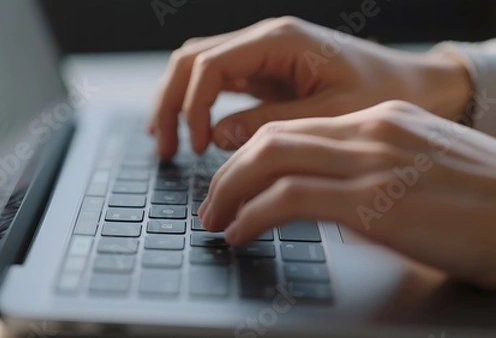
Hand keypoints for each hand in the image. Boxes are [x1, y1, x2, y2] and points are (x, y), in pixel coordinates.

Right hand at [149, 16, 471, 158]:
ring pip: (196, 68)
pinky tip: (191, 131)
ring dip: (176, 102)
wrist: (413, 86)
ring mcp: (261, 55)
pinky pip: (216, 82)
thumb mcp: (329, 116)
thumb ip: (269, 124)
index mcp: (280, 41)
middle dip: (171, 102)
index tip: (197, 146)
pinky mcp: (264, 72)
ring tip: (166, 141)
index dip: (194, 106)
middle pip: (191, 59)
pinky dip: (196, 105)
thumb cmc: (382, 95)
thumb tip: (218, 136)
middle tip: (165, 146)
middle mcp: (264, 41)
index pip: (210, 64)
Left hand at [199, 101, 495, 289]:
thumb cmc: (486, 205)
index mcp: (381, 122)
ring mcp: (371, 162)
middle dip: (230, 172)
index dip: (253, 156)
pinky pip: (289, 198)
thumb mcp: (421, 172)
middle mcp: (370, 132)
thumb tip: (325, 199)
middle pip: (273, 138)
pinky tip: (240, 233)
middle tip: (212, 204)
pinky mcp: (372, 200)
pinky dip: (253, 215)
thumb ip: (372, 174)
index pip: (296, 129)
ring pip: (271, 160)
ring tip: (216, 220)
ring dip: (231, 192)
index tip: (235, 183)